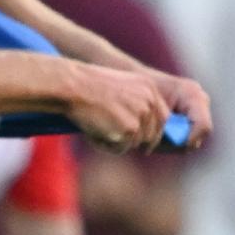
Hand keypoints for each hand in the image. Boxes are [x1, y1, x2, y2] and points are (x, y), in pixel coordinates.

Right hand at [62, 63, 203, 152]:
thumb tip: (140, 130)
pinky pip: (119, 149)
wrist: (71, 85)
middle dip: (135, 142)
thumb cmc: (86, 85)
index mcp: (150, 88)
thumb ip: (134, 103)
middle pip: (151, 135)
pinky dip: (104, 145)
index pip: (163, 117)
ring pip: (133, 143)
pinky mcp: (130, 130)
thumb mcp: (119, 87)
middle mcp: (150, 102)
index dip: (154, 132)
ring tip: (94, 127)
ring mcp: (142, 116)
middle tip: (116, 141)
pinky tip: (91, 131)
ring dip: (115, 142)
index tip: (147, 144)